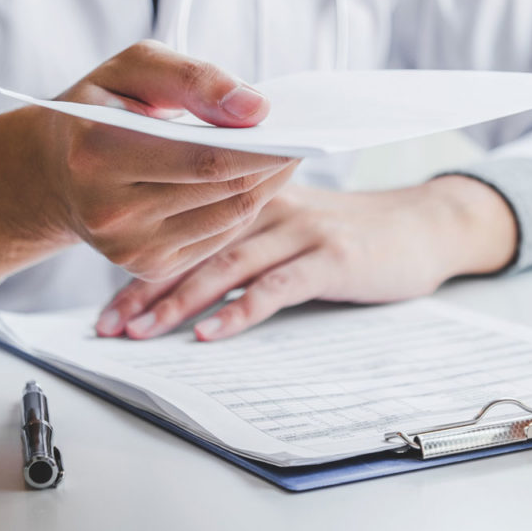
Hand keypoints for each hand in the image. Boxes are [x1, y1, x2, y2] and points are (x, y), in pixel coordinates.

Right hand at [0, 40, 294, 284]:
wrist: (53, 170)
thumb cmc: (102, 106)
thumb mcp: (135, 67)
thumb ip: (195, 78)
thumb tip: (258, 109)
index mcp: (98, 152)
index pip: (207, 157)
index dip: (262, 145)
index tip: (297, 126)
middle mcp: (110, 211)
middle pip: (224, 189)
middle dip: (274, 162)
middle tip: (304, 137)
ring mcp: (128, 248)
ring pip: (230, 216)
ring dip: (268, 185)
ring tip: (287, 154)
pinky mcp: (147, 266)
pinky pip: (220, 237)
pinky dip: (246, 206)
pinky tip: (257, 180)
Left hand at [95, 176, 516, 339]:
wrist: (423, 226)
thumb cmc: (355, 232)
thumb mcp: (296, 223)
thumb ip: (249, 237)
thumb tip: (187, 281)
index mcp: (257, 195)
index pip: (187, 229)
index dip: (143, 267)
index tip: (109, 309)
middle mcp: (274, 206)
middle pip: (197, 245)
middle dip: (147, 288)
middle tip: (109, 326)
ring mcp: (305, 230)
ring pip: (229, 263)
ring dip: (180, 300)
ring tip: (143, 333)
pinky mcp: (333, 257)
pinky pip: (277, 286)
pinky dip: (240, 311)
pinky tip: (210, 335)